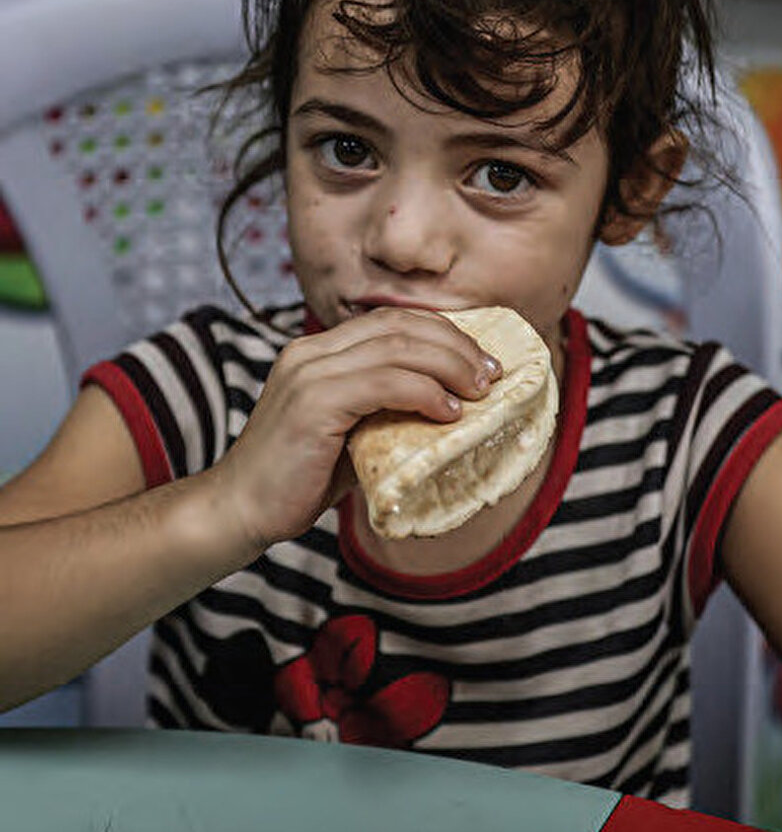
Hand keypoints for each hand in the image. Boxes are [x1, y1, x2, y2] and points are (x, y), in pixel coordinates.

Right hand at [215, 307, 500, 553]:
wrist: (239, 510)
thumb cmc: (298, 479)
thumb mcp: (351, 434)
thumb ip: (387, 411)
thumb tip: (450, 408)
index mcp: (317, 351)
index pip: (392, 321)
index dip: (443, 332)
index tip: (480, 360)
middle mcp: (311, 352)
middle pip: (400, 326)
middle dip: (456, 345)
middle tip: (491, 373)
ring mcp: (309, 374)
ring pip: (398, 348)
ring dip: (450, 366)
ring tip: (480, 391)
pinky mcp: (313, 403)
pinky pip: (385, 383)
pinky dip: (425, 393)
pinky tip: (449, 411)